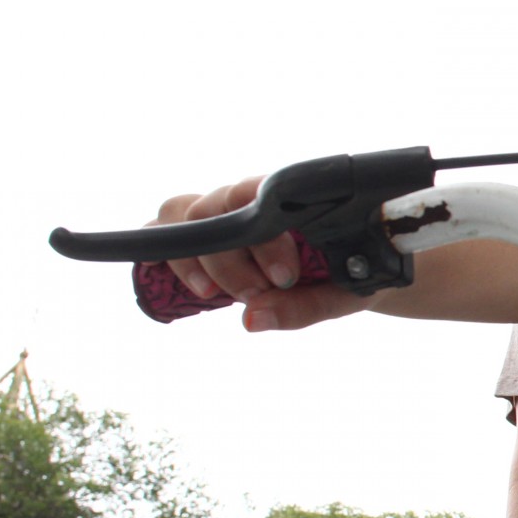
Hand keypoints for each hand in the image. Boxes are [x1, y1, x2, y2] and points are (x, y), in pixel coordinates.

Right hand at [150, 178, 373, 330]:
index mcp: (292, 200)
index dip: (262, 239)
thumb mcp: (344, 294)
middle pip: (210, 207)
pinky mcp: (204, 234)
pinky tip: (154, 270)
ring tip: (214, 295)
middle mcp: (251, 198)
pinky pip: (165, 229)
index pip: (259, 196)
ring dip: (189, 255)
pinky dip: (157, 247)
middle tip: (255, 295)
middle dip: (226, 259)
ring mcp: (224, 211)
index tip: (284, 278)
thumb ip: (302, 307)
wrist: (363, 261)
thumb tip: (250, 321)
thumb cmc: (355, 272)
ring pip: (180, 210)